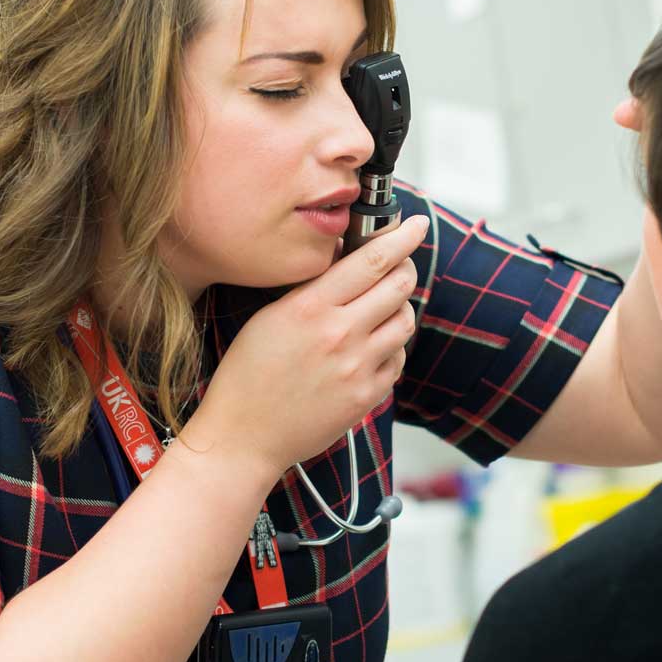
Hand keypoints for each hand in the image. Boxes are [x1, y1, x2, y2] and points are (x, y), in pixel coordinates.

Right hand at [185, 215, 428, 475]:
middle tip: (400, 267)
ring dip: (400, 308)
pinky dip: (392, 348)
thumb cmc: (248, 376)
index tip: (417, 225)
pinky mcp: (366, 396)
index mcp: (310, 308)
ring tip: (382, 310)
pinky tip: (371, 348)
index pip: (371, 261)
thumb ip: (312, 292)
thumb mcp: (269, 318)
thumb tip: (351, 266)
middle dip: (405, 269)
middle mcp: (339, 334)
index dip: (402, 238)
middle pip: (399, 285)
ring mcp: (357, 367)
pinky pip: (397, 359)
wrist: (243, 436)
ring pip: (405, 321)